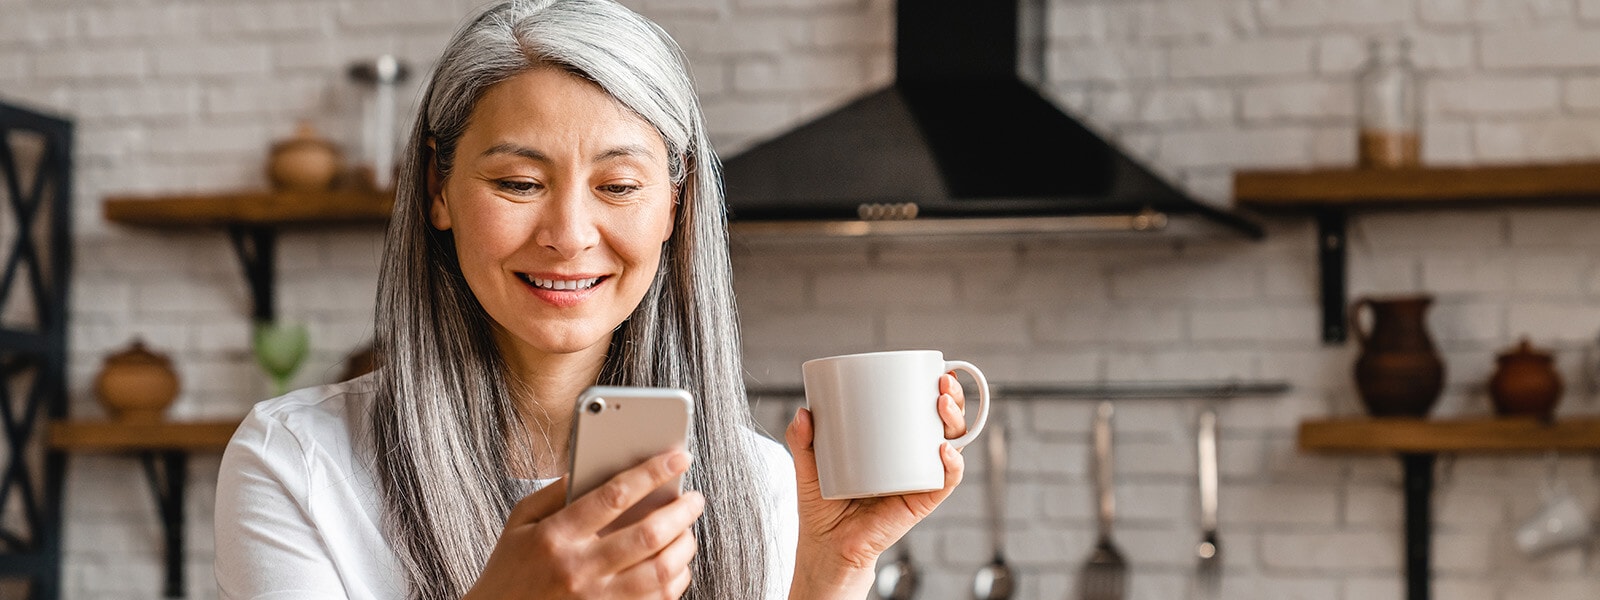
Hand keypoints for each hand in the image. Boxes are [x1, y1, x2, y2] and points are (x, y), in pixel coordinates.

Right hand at [464, 451, 702, 599]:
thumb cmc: (510, 568)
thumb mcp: (520, 521)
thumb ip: (555, 491)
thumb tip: (593, 465)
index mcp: (556, 536)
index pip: (614, 495)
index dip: (652, 472)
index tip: (678, 458)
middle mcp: (579, 569)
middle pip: (646, 535)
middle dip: (681, 511)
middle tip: (695, 498)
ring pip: (659, 572)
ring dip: (684, 546)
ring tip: (688, 529)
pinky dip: (676, 579)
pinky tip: (677, 563)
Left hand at [784, 373, 967, 595]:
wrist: (827, 549)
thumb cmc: (822, 506)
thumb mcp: (807, 466)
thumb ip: (801, 440)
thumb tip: (803, 412)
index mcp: (892, 444)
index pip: (920, 412)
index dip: (935, 390)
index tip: (936, 370)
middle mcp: (911, 459)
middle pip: (943, 425)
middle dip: (952, 400)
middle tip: (943, 383)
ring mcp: (918, 479)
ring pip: (951, 447)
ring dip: (955, 424)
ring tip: (943, 406)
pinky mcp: (919, 502)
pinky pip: (944, 483)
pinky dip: (951, 466)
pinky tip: (944, 451)